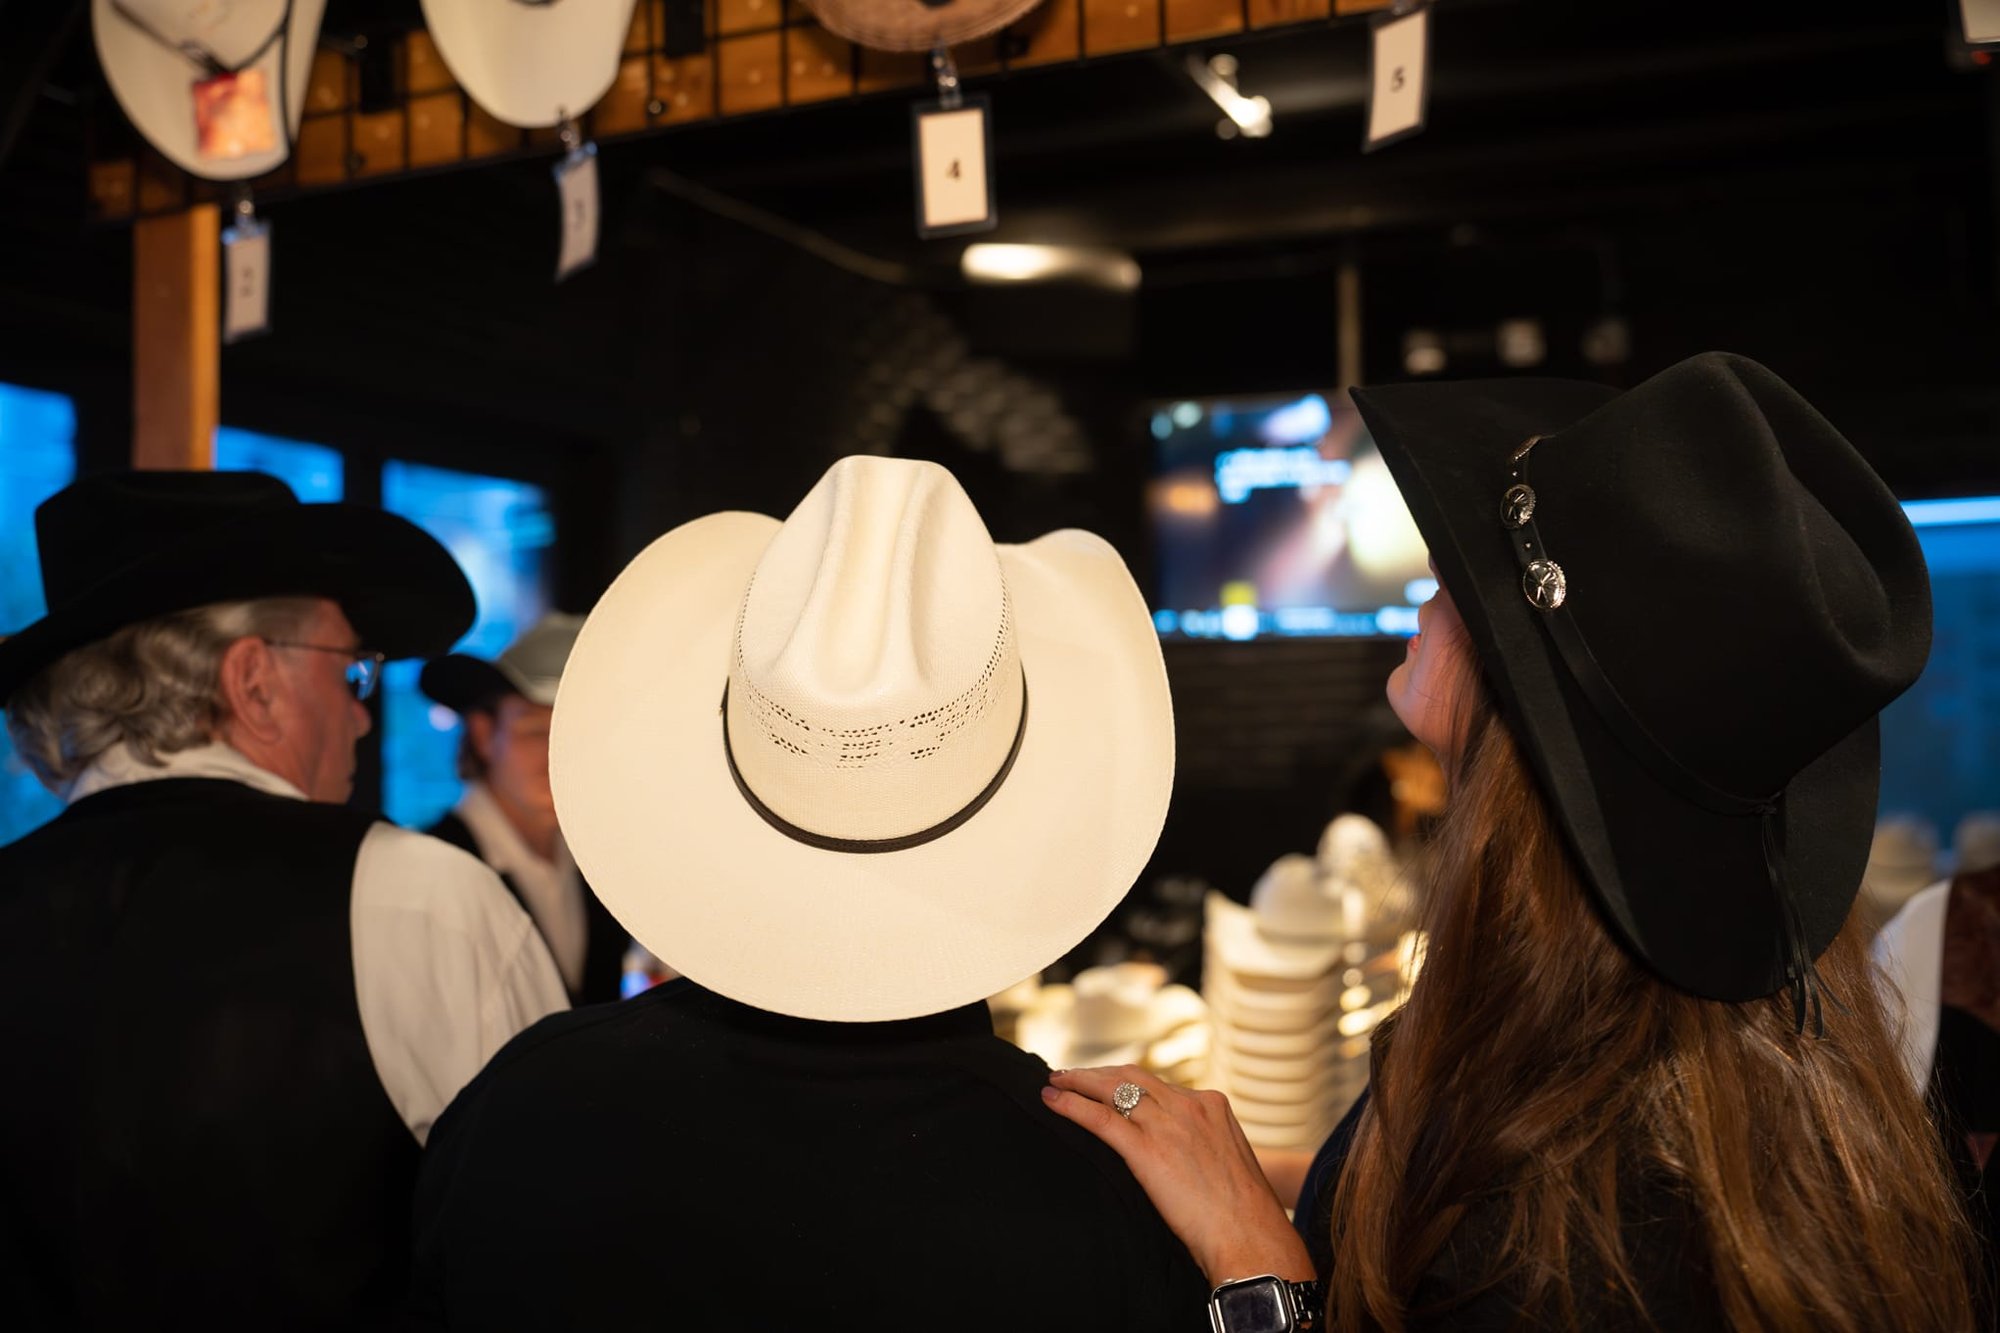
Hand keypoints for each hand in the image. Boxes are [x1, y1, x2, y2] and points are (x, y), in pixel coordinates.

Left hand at [1042, 1066, 1314, 1285]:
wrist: (1251, 1237)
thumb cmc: (1244, 1215)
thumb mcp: (1229, 1164)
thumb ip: (1204, 1146)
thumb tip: (1183, 1154)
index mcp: (1212, 1106)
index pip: (1159, 1084)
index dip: (1127, 1081)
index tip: (1108, 1084)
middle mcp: (1189, 1106)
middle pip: (1132, 1076)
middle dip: (1098, 1073)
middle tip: (1071, 1075)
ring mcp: (1168, 1124)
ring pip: (1112, 1089)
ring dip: (1078, 1082)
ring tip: (1056, 1081)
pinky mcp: (1147, 1149)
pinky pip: (1100, 1118)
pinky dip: (1072, 1106)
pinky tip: (1053, 1101)